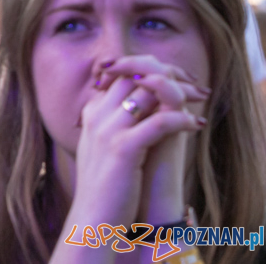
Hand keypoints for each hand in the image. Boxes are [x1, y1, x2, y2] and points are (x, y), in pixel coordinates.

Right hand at [66, 58, 204, 230]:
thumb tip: (137, 106)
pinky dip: (181, 119)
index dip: (150, 72)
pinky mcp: (123, 148)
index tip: (176, 81)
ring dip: (179, 94)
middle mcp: (96, 116)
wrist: (93, 218)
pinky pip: (159, 122)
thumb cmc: (104, 185)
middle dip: (167, 75)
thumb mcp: (101, 146)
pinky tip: (195, 124)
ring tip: (198, 100)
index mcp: (90, 113)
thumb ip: (111, 122)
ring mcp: (107, 130)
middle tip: (192, 86)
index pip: (121, 75)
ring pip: (147, 93)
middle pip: (133, 76)